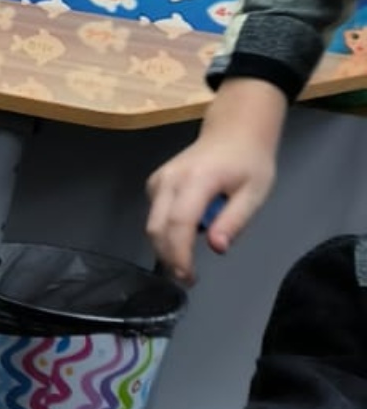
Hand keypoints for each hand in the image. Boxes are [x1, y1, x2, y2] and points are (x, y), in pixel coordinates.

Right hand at [145, 79, 287, 280]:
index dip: (180, 255)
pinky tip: (186, 229)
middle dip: (169, 257)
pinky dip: (166, 230)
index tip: (189, 277)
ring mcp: (159, 179)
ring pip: (152, 224)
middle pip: (157, 228)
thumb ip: (234, 221)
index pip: (179, 223)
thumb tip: (216, 248)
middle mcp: (170, 178)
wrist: (234, 131)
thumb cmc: (249, 162)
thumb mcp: (255, 193)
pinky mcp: (155, 182)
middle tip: (188, 277)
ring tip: (189, 256)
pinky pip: (155, 215)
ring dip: (167, 246)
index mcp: (198, 179)